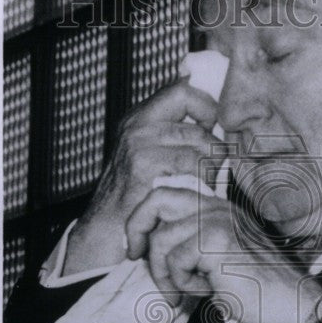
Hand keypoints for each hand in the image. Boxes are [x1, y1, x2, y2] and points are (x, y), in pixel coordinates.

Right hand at [62, 81, 220, 274]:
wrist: (104, 233)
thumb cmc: (134, 202)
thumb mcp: (148, 160)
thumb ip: (172, 138)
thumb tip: (210, 119)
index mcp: (139, 119)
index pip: (182, 89)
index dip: (207, 106)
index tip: (214, 132)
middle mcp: (137, 124)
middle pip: (194, 107)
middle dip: (214, 137)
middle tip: (217, 164)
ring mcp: (138, 142)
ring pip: (199, 138)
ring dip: (213, 163)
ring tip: (210, 183)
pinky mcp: (143, 164)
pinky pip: (192, 162)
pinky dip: (204, 179)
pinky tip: (200, 194)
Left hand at [125, 187, 321, 322]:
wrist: (288, 304)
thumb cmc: (254, 289)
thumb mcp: (215, 260)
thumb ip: (188, 246)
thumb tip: (146, 248)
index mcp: (217, 209)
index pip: (166, 194)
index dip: (142, 218)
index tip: (135, 247)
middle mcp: (217, 208)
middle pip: (157, 200)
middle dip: (137, 231)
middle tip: (136, 258)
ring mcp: (218, 221)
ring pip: (162, 241)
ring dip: (166, 274)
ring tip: (186, 291)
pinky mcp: (217, 241)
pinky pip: (176, 261)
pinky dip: (184, 283)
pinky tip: (208, 289)